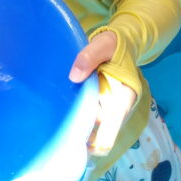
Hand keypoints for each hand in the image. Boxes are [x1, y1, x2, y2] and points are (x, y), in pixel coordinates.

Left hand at [68, 31, 136, 155]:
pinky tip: (62, 118)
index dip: (94, 134)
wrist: (117, 44)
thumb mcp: (103, 44)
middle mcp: (118, 109)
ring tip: (56, 129)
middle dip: (82, 136)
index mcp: (124, 97)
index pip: (111, 126)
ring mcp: (109, 110)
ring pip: (95, 131)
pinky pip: (90, 122)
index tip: (72, 134)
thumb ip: (90, 56)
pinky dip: (78, 123)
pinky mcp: (100, 107)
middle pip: (101, 133)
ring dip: (79, 131)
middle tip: (57, 134)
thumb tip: (74, 76)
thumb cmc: (113, 44)